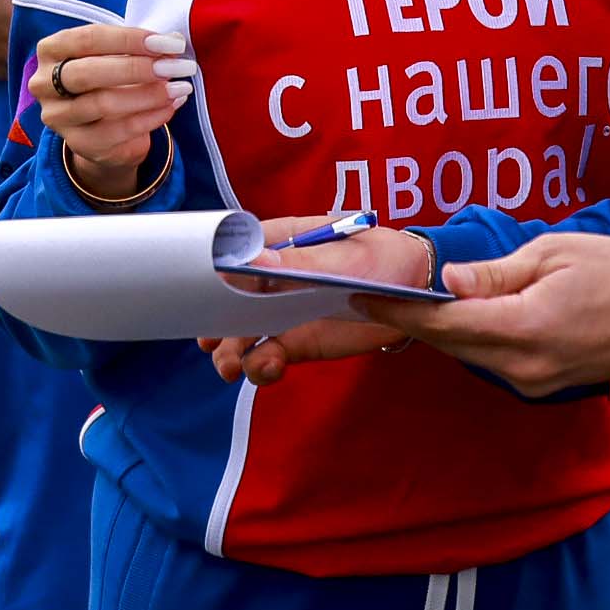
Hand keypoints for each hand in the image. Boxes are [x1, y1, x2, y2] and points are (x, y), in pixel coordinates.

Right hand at [27, 20, 187, 191]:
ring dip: (147, 95)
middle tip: (175, 67)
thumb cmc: (111, 78)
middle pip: (87, 72)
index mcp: (51, 49)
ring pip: (101, 104)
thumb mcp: (119, 55)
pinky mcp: (77, 143)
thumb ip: (141, 47)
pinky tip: (171, 107)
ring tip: (179, 88)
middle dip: (136, 68)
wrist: (104, 128)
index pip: (88, 39)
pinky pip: (116, 132)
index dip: (130, 39)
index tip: (168, 44)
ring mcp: (57, 116)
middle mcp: (44, 82)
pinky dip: (149, 118)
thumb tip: (174, 41)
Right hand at [203, 218, 431, 383]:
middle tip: (212, 344)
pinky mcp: (297, 341)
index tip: (192, 293)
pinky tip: (269, 368)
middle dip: (213, 323)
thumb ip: (300, 263)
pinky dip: (261, 366)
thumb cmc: (382, 258)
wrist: (417, 291)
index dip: (208, 273)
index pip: (231, 253)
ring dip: (231, 351)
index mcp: (279, 242)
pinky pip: (267, 356)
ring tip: (236, 366)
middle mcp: (272, 278)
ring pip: (240, 334)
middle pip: (227, 300)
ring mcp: (282, 312)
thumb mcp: (346, 258)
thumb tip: (250, 261)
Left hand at [379, 233, 609, 395]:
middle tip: (373, 296)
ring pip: (473, 355)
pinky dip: (474, 340)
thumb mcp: (557, 254)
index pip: (447, 323)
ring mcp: (536, 382)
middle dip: (414, 321)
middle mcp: (524, 366)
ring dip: (444, 331)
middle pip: (453, 344)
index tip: (361, 296)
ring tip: (409, 304)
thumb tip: (449, 282)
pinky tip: (464, 317)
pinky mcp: (546, 385)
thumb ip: (498, 274)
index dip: (400, 310)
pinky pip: (496, 360)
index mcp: (525, 328)